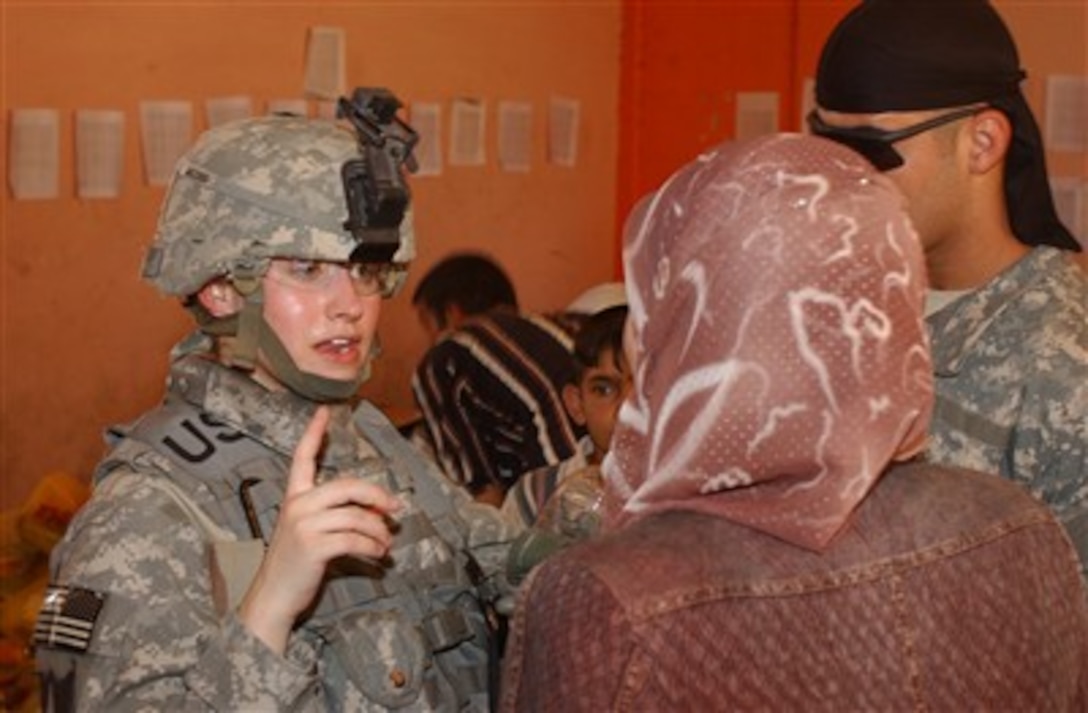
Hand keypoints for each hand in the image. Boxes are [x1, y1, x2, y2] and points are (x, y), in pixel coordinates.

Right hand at [238, 406, 402, 653]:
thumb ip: (339, 515)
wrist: (273, 597)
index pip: (302, 458)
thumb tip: (378, 510)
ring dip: (379, 531)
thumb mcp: (310, 531)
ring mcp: (304, 526)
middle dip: (377, 495)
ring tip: (385, 543)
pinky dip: (373, 548)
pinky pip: (356, 540)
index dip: (314, 433)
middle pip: (347, 486)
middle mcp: (297, 506)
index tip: (324, 412)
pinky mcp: (314, 547)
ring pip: (358, 517)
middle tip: (395, 508)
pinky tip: (378, 554)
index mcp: (294, 498)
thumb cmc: (295, 564)